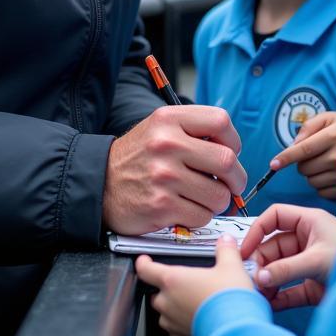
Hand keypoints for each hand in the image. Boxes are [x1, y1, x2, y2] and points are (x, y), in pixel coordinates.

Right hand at [103, 106, 245, 234]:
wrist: (100, 183)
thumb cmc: (140, 157)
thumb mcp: (161, 128)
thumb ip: (194, 130)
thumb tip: (234, 151)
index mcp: (169, 119)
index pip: (220, 121)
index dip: (233, 140)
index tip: (230, 152)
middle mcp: (167, 144)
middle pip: (227, 161)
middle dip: (236, 178)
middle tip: (232, 184)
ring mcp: (164, 177)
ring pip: (218, 194)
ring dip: (218, 201)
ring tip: (204, 197)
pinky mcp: (161, 206)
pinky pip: (202, 216)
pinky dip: (200, 216)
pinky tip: (186, 208)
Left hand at [136, 236, 251, 335]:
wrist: (236, 333)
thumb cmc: (229, 301)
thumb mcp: (231, 267)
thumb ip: (225, 250)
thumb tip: (226, 241)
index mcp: (174, 281)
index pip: (147, 270)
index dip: (143, 263)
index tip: (144, 261)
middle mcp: (168, 303)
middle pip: (157, 293)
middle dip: (167, 289)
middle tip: (187, 283)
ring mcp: (173, 324)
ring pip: (166, 314)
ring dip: (175, 308)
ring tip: (196, 303)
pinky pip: (177, 332)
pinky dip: (184, 326)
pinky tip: (201, 320)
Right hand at [240, 203, 335, 310]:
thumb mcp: (317, 259)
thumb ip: (287, 268)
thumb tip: (260, 277)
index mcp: (309, 222)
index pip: (275, 217)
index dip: (257, 230)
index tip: (244, 249)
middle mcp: (307, 240)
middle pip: (273, 246)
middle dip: (261, 262)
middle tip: (251, 278)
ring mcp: (308, 263)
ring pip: (279, 269)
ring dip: (267, 281)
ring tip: (258, 293)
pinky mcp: (312, 285)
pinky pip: (289, 289)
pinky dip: (279, 296)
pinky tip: (270, 303)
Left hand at [266, 80, 335, 201]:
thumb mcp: (331, 117)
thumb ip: (310, 125)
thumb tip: (294, 143)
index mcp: (334, 135)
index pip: (303, 149)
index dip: (286, 157)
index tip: (273, 164)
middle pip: (304, 168)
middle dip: (302, 162)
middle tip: (315, 152)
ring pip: (311, 180)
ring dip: (312, 173)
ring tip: (326, 161)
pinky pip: (321, 191)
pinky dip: (321, 184)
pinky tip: (331, 173)